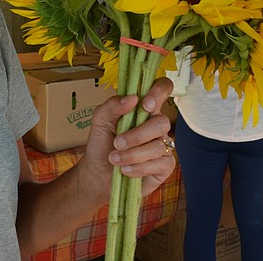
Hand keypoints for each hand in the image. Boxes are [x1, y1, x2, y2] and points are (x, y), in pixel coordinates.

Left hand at [79, 77, 175, 202]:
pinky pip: (161, 163)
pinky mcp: (165, 165)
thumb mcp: (99, 121)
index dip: (159, 92)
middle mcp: (156, 125)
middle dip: (137, 135)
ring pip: (159, 145)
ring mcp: (163, 145)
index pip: (162, 88)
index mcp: (143, 108)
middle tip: (116, 143)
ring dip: (132, 154)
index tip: (144, 104)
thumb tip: (132, 98)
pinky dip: (139, 167)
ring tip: (114, 159)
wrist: (97, 174)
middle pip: (162, 122)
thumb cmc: (101, 144)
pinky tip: (125, 170)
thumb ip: (112, 105)